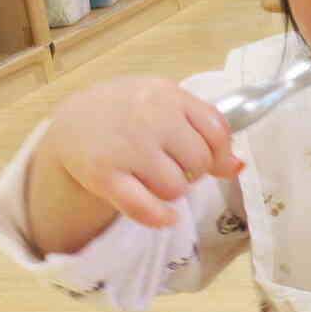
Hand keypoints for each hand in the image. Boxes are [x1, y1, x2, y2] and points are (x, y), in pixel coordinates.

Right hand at [28, 77, 240, 252]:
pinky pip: (144, 207)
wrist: (74, 121)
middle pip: (198, 162)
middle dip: (191, 171)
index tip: (205, 157)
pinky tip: (165, 217)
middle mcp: (149, 117)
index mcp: (168, 95)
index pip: (216, 131)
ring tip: (152, 177)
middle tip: (170, 165)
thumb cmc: (129, 113)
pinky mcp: (104, 175)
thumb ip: (204, 129)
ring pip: (175, 187)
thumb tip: (237, 167)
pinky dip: (160, 217)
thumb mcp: (166, 106)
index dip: (217, 152)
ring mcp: (126, 147)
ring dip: (170, 191)